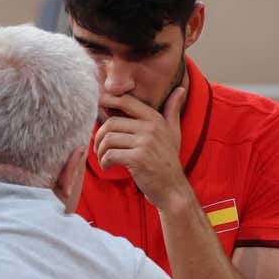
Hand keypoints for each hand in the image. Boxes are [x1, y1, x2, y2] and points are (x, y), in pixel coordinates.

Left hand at [95, 87, 192, 210]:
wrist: (173, 189)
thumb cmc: (169, 160)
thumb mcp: (173, 132)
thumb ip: (172, 110)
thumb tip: (180, 89)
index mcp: (155, 119)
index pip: (125, 101)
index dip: (108, 101)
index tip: (97, 108)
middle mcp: (150, 128)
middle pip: (111, 123)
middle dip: (99, 136)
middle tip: (98, 147)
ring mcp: (145, 143)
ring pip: (108, 139)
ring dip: (100, 151)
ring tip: (103, 158)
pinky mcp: (138, 159)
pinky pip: (110, 154)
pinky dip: (104, 162)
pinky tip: (108, 166)